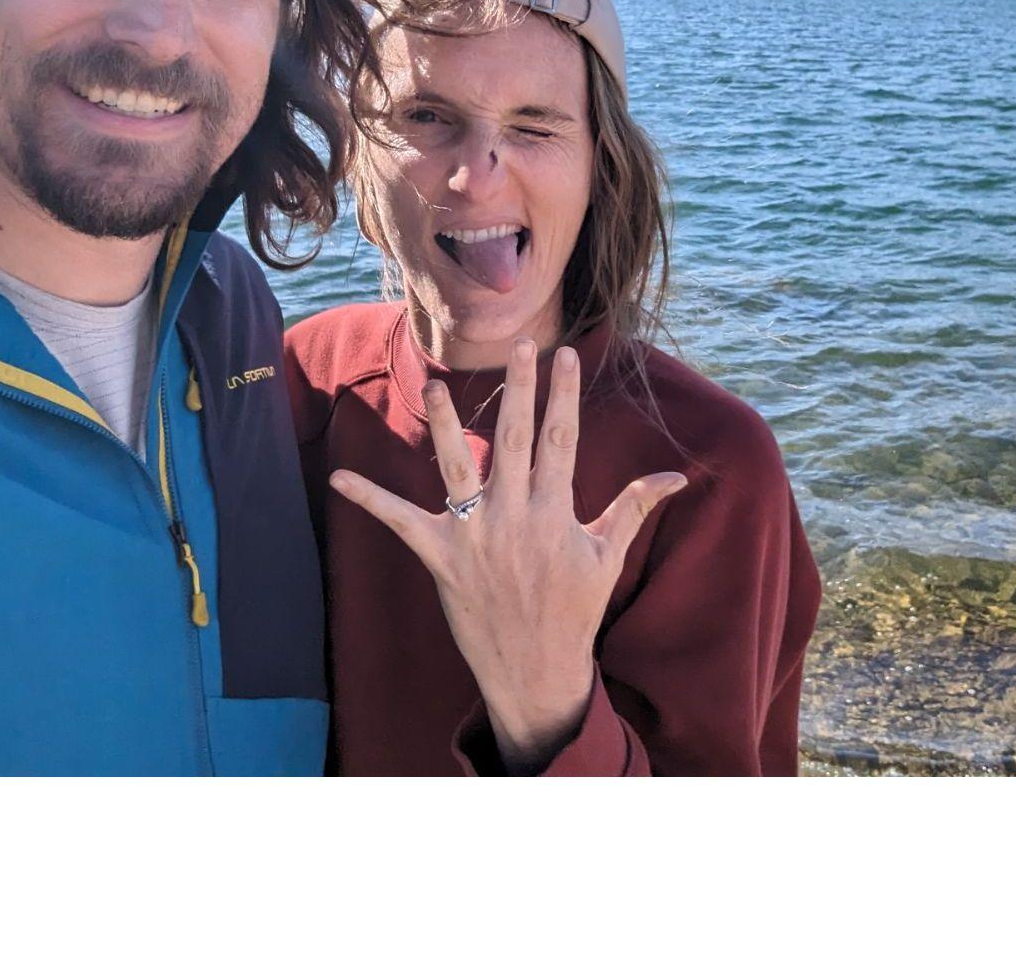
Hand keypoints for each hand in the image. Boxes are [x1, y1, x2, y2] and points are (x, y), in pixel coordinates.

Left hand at [330, 338, 687, 772]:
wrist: (537, 671)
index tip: (565, 355)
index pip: (562, 439)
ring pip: (456, 468)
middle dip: (518, 389)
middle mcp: (515, 517)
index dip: (563, 395)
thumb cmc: (575, 609)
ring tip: (431, 385)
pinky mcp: (440, 559)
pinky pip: (399, 522)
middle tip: (517, 344)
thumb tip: (677, 475)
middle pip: (516, 439)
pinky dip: (369, 499)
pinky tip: (338, 478)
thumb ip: (634, 506)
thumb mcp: (608, 555)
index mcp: (556, 512)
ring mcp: (474, 537)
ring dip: (443, 424)